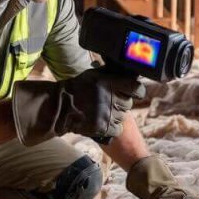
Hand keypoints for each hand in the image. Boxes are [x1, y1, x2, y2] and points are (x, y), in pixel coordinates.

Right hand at [11, 68, 144, 145]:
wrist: (60, 107)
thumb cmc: (77, 88)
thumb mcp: (93, 75)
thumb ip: (111, 73)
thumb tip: (127, 69)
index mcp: (109, 83)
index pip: (137, 89)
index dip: (137, 91)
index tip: (133, 92)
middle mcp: (110, 98)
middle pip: (129, 104)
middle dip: (121, 103)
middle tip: (111, 102)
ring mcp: (107, 114)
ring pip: (123, 117)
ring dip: (116, 115)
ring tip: (103, 111)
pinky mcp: (102, 127)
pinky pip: (117, 129)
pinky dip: (112, 128)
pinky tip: (103, 122)